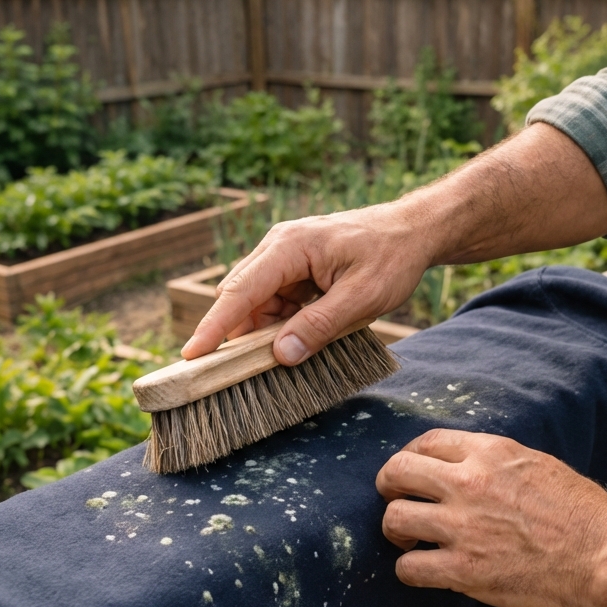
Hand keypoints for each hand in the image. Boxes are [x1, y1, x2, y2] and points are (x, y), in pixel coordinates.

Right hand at [182, 201, 439, 364]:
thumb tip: (280, 355)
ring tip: (288, 355)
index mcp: (290, 246)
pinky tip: (299, 340)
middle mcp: (279, 247)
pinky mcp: (294, 271)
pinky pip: (274, 303)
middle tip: (236, 374)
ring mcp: (285, 259)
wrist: (414, 232)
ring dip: (264, 333)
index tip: (192, 355)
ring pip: (256, 304)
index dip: (214, 326)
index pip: (240, 290)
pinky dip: (280, 326)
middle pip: (241, 297)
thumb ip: (319, 326)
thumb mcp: (362, 298)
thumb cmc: (392, 257)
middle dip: (237, 335)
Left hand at [375, 428, 606, 606]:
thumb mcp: (535, 464)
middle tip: (397, 502)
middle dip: (389, 487)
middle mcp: (469, 483)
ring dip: (395, 531)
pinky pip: (408, 568)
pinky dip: (410, 570)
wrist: (604, 555)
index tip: (410, 473)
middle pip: (396, 473)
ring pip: (394, 519)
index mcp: (489, 452)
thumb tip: (462, 465)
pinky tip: (423, 570)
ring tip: (409, 540)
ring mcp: (462, 527)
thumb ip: (493, 461)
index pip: (425, 442)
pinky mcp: (463, 570)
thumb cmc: (580, 512)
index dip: (409, 458)